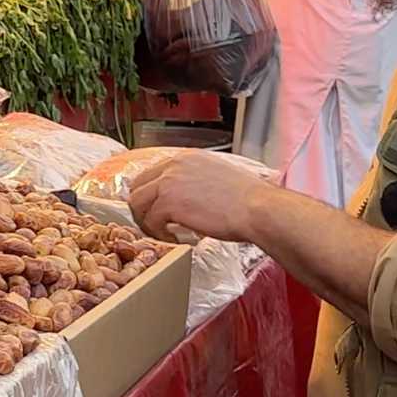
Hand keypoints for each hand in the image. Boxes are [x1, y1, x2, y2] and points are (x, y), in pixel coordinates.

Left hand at [129, 150, 276, 243]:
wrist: (258, 209)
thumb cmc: (248, 200)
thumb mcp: (218, 177)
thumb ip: (196, 181)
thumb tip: (187, 198)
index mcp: (187, 158)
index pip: (152, 172)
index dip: (151, 194)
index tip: (155, 208)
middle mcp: (174, 165)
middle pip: (138, 185)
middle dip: (142, 207)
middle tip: (154, 224)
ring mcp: (169, 182)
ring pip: (137, 203)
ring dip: (147, 221)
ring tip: (163, 233)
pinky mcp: (169, 203)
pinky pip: (150, 221)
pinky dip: (159, 233)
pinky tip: (175, 239)